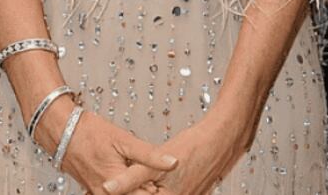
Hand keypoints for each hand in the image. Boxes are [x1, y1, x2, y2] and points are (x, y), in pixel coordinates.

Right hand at [38, 99, 180, 194]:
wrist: (61, 131)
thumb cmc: (90, 132)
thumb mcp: (124, 140)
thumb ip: (150, 155)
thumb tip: (174, 163)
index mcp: (117, 186)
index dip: (160, 190)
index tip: (170, 183)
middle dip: (149, 190)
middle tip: (158, 179)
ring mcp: (99, 194)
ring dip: (137, 189)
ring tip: (146, 178)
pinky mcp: (94, 191)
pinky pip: (114, 194)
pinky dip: (125, 188)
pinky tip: (131, 177)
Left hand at [100, 105, 254, 194]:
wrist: (224, 138)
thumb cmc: (193, 145)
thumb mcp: (155, 160)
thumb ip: (130, 177)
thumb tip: (106, 188)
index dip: (121, 193)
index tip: (103, 189)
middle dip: (133, 189)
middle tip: (110, 184)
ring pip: (157, 194)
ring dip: (145, 187)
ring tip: (134, 178)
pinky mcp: (192, 190)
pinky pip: (170, 191)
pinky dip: (158, 186)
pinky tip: (156, 177)